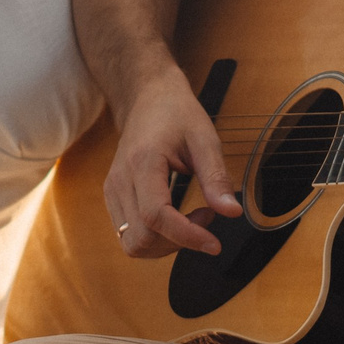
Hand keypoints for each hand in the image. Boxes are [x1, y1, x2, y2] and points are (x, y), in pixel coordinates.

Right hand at [100, 73, 242, 256]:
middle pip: (142, 238)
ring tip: (192, 220)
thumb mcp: (205, 139)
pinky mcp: (113, 198)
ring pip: (133, 244)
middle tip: (206, 216)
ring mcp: (112, 191)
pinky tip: (176, 219)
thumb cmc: (177, 115)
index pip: (156, 215)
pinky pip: (130, 235)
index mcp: (142, 162)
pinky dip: (156, 239)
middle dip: (179, 242)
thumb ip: (216, 177)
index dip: (186, 236)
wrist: (147, 99)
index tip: (215, 243)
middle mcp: (119, 180)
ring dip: (167, 245)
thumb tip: (232, 212)